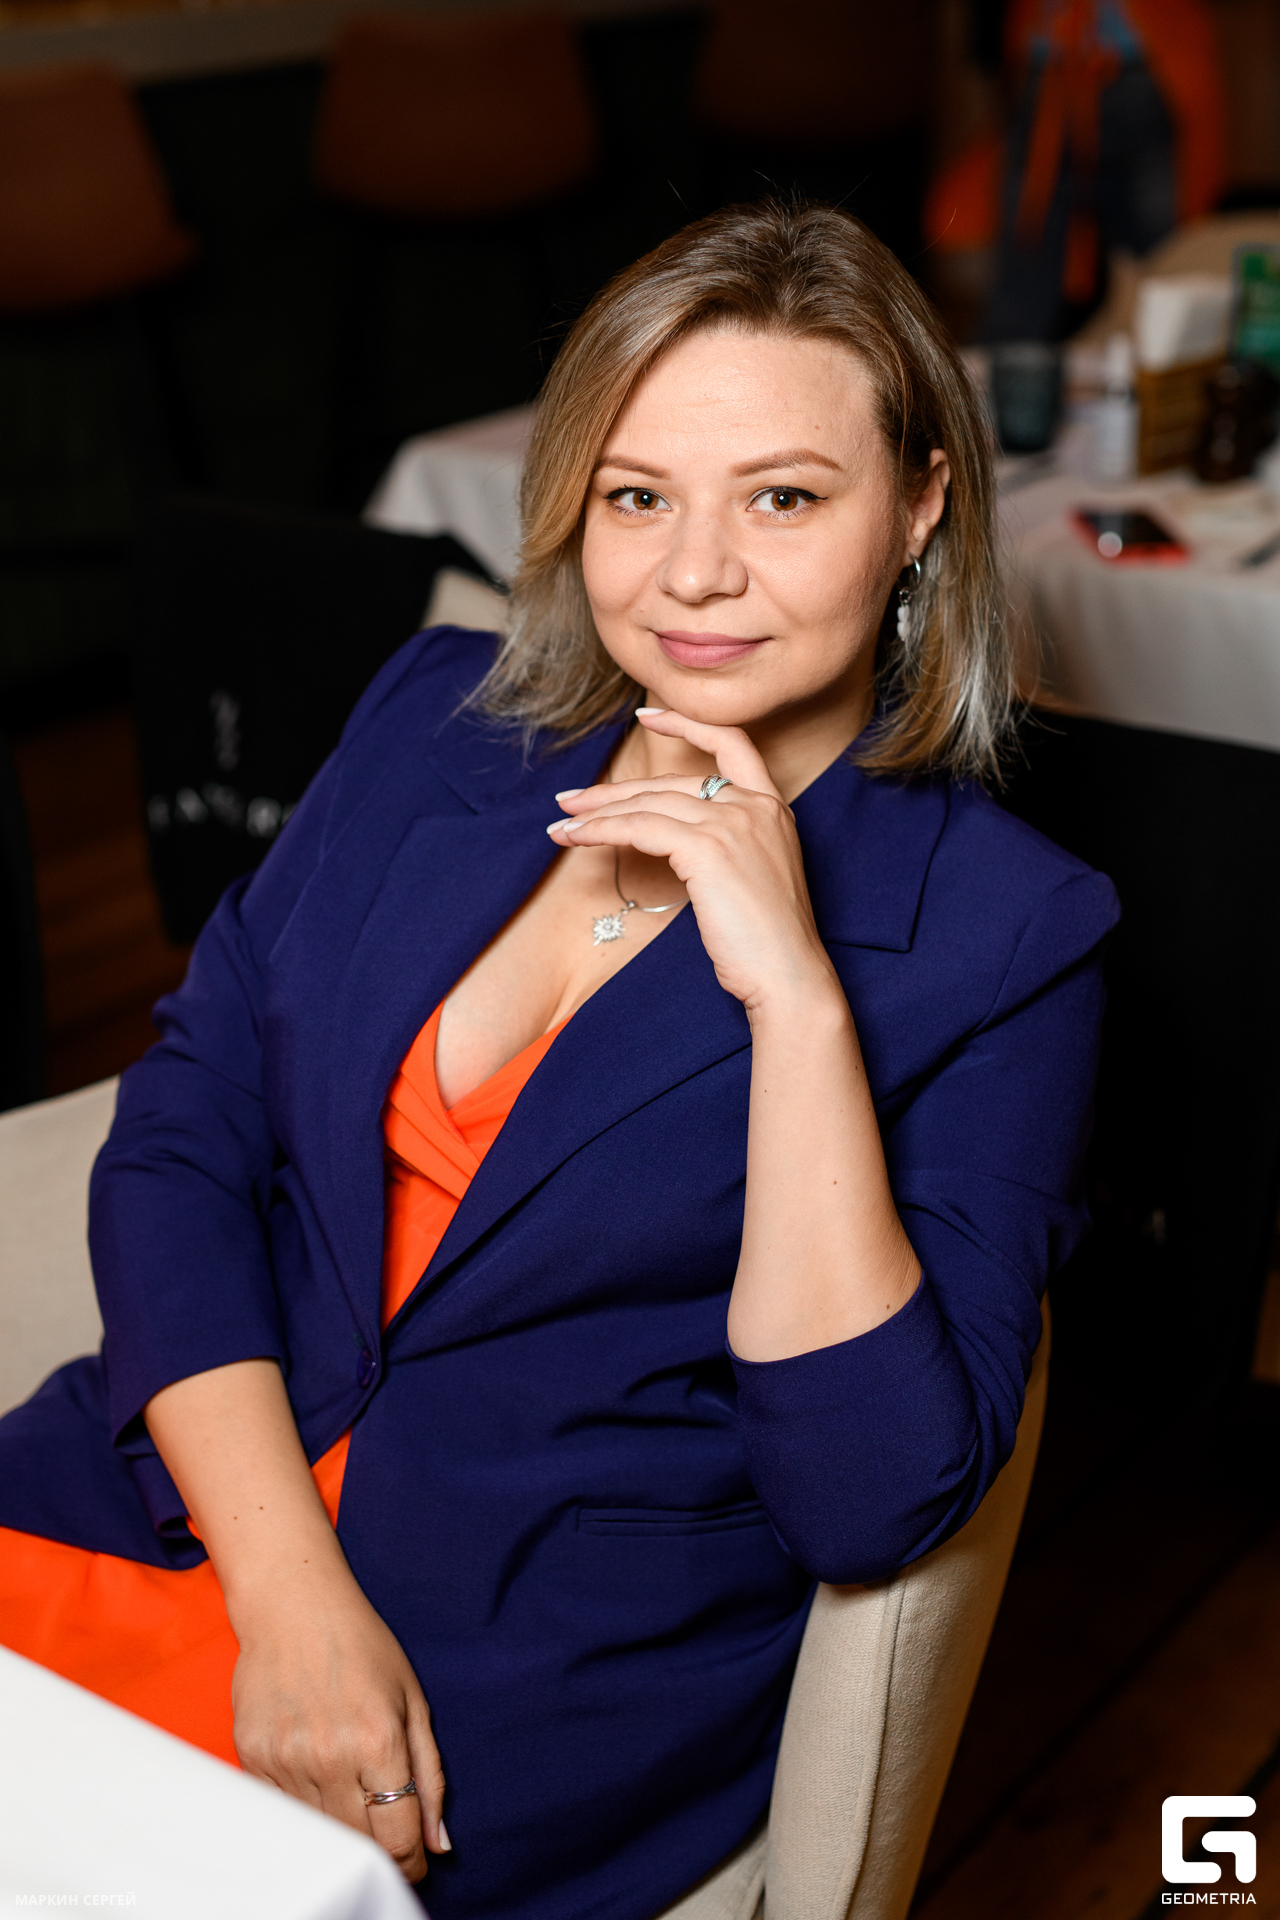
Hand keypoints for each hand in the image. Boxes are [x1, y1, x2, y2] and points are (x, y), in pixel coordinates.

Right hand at [230, 1575, 447, 1883]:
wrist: (293, 1606)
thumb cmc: (361, 1645)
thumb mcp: (413, 1700)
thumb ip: (430, 1775)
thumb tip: (439, 1843)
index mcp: (379, 1740)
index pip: (398, 1838)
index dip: (412, 1860)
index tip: (415, 1861)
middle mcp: (331, 1756)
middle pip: (358, 1844)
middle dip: (380, 1851)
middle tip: (388, 1840)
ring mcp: (287, 1760)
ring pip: (319, 1833)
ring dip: (341, 1831)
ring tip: (352, 1800)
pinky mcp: (253, 1758)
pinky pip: (282, 1811)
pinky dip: (304, 1810)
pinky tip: (316, 1781)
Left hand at [548, 709, 838, 1015]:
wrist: (790, 977)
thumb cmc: (768, 944)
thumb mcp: (750, 880)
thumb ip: (721, 849)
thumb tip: (670, 843)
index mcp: (772, 809)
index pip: (732, 743)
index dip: (686, 725)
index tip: (645, 717)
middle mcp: (755, 806)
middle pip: (671, 782)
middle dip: (614, 791)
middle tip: (570, 801)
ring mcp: (733, 823)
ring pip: (649, 804)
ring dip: (597, 814)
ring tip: (561, 825)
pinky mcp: (707, 848)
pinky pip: (640, 828)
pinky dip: (601, 831)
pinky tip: (577, 839)